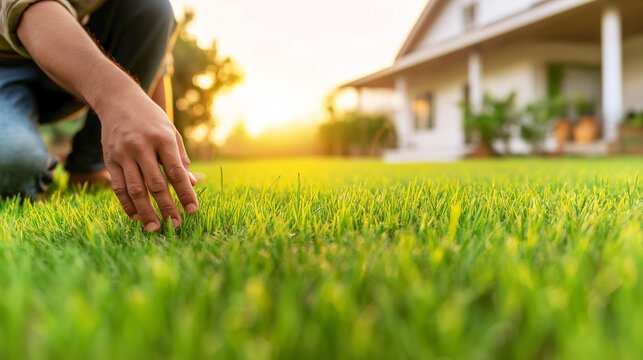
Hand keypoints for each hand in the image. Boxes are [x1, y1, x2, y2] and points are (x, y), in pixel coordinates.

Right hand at [99, 89, 198, 231]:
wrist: (118, 101)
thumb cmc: (151, 120)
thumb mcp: (171, 133)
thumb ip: (180, 159)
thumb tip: (192, 184)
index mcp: (162, 139)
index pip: (176, 171)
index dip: (185, 192)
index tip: (193, 209)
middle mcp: (142, 146)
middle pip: (155, 183)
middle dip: (167, 206)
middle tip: (176, 225)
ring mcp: (123, 153)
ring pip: (135, 189)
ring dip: (145, 211)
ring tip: (154, 227)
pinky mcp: (110, 159)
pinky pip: (119, 187)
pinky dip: (127, 204)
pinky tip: (136, 216)